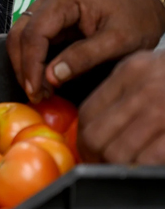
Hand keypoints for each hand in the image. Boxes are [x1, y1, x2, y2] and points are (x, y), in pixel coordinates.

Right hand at [7, 0, 164, 102]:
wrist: (146, 4)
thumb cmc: (138, 19)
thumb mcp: (119, 41)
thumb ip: (84, 57)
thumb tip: (51, 77)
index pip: (34, 33)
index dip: (30, 64)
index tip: (36, 92)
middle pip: (20, 34)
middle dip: (23, 67)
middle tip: (35, 95)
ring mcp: (47, 5)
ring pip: (20, 37)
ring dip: (25, 65)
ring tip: (39, 90)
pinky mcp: (49, 16)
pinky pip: (31, 38)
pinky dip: (32, 60)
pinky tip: (43, 78)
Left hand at [78, 49, 164, 163]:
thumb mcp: (153, 70)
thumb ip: (125, 91)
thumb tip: (96, 125)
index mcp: (133, 70)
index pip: (88, 111)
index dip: (84, 138)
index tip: (89, 150)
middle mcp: (146, 86)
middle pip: (97, 135)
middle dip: (95, 157)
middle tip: (102, 166)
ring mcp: (164, 107)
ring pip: (118, 152)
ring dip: (117, 167)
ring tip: (126, 169)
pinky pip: (148, 159)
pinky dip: (143, 169)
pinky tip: (148, 168)